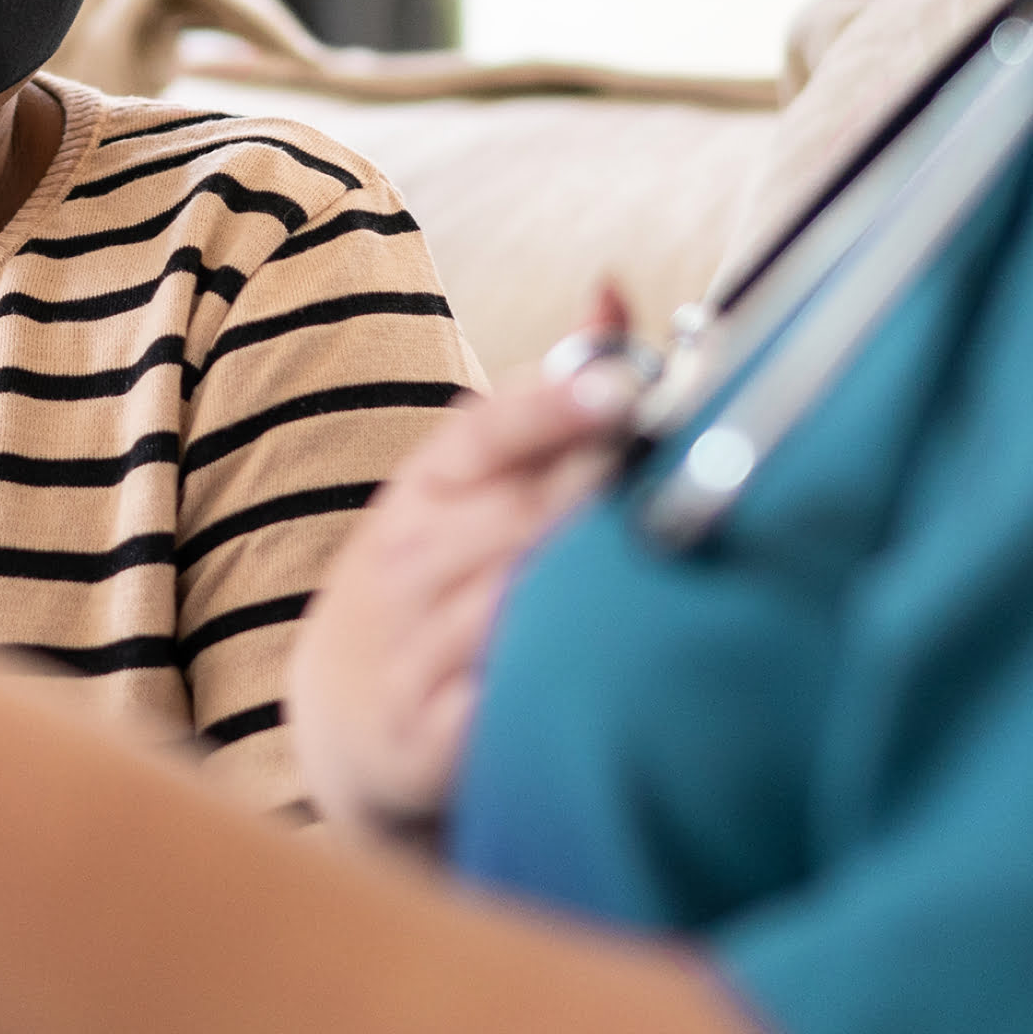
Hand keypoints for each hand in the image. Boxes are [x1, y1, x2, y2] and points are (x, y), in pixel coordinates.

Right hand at [288, 286, 641, 845]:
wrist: (342, 718)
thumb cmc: (433, 579)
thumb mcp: (467, 482)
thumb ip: (549, 394)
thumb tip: (614, 292)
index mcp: (426, 486)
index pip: (483, 433)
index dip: (553, 408)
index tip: (622, 387)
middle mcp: (412, 563)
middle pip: (519, 521)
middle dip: (601, 500)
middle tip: (690, 474)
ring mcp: (416, 653)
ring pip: (513, 610)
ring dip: (590, 588)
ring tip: (677, 564)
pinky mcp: (431, 742)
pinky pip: (501, 705)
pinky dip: (552, 684)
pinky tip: (618, 664)